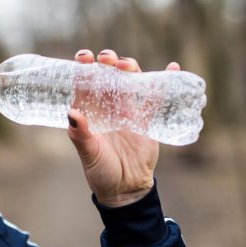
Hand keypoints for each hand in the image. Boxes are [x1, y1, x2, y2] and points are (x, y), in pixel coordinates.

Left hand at [67, 49, 180, 206]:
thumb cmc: (101, 171)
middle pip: (107, 77)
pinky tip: (173, 66)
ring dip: (129, 67)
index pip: (84, 84)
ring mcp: (128, 111)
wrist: (125, 189)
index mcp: (90, 112)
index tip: (83, 57)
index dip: (83, 68)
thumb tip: (73, 113)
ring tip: (125, 64)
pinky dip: (164, 81)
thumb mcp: (89, 154)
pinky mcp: (147, 119)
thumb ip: (81, 135)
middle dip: (106, 63)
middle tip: (106, 58)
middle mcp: (107, 107)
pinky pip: (156, 97)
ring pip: (129, 81)